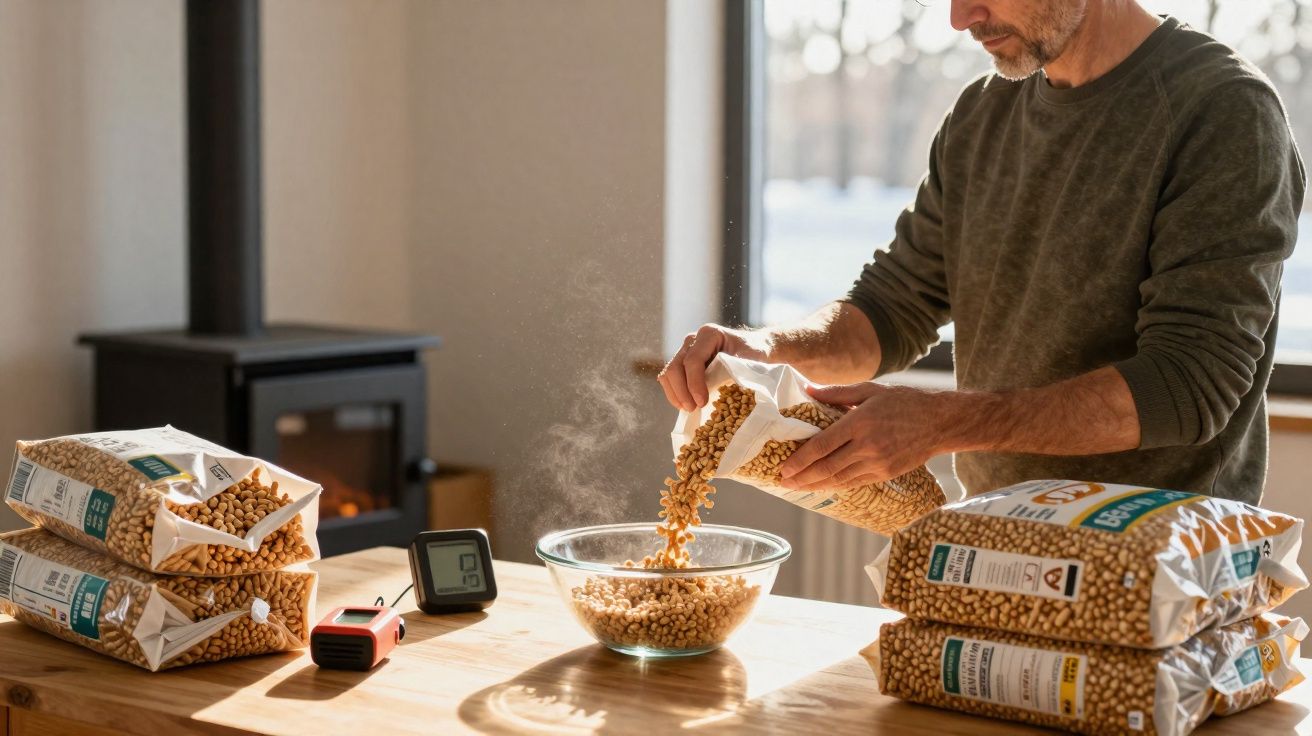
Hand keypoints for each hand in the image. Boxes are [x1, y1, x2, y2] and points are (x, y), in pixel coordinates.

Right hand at [658, 324, 770, 410]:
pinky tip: (686, 405)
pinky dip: (675, 393)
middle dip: (682, 391)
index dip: (694, 383)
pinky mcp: (683, 362)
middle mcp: (694, 340)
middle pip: (676, 366)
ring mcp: (686, 350)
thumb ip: (737, 372)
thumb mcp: (750, 360)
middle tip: (693, 409)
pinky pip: (670, 378)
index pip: (693, 360)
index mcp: (710, 334)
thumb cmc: (754, 354)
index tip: (702, 402)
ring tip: (689, 409)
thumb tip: (725, 392)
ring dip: (676, 394)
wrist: (754, 348)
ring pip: (668, 373)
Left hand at [778, 381, 953, 490]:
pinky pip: (854, 483)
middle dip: (801, 477)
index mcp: (859, 423)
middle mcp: (866, 446)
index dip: (800, 459)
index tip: (783, 467)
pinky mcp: (885, 474)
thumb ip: (837, 392)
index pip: (821, 446)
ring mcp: (877, 463)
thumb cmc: (905, 401)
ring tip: (795, 487)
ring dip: (814, 485)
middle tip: (781, 481)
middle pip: (826, 467)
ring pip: (838, 479)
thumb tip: (808, 390)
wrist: (940, 422)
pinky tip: (822, 486)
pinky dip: (835, 486)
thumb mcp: (871, 390)